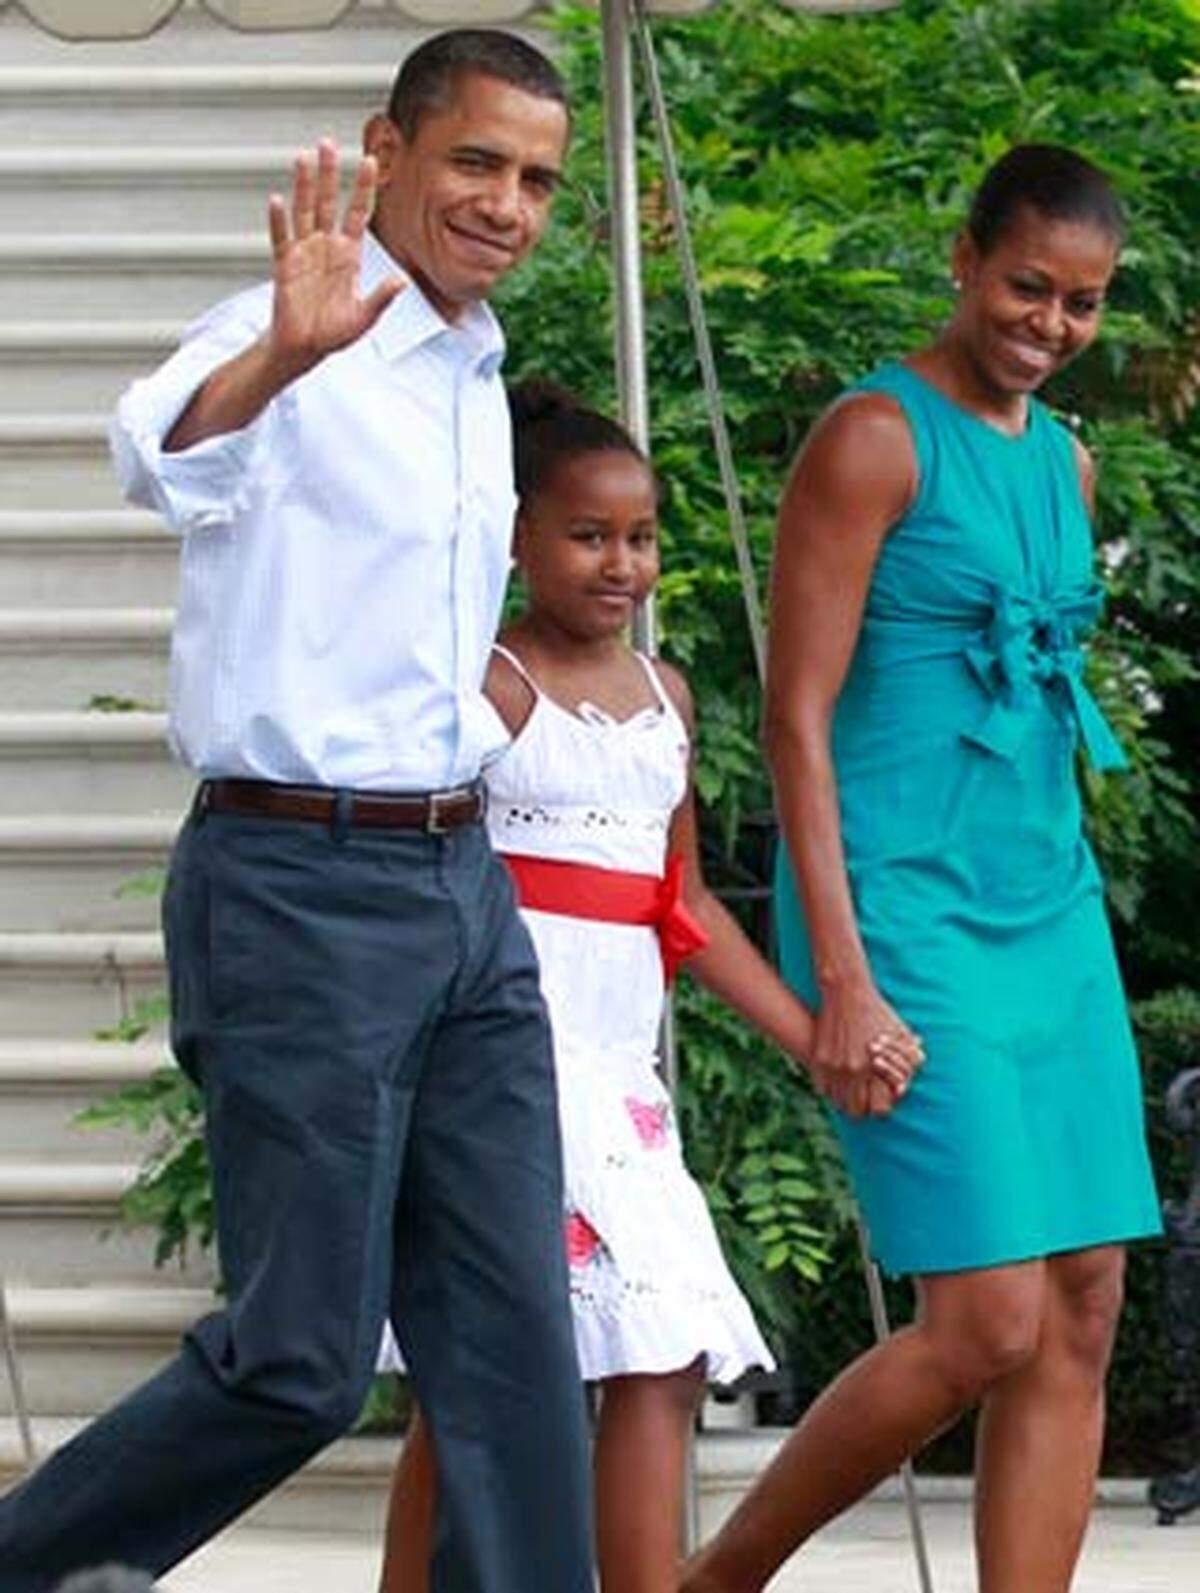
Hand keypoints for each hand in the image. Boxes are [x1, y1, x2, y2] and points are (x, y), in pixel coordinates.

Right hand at [266, 138, 403, 377]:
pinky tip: (277, 200)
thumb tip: (401, 281)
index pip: (357, 213)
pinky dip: (278, 221)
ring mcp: (304, 253)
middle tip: (327, 142)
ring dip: (303, 185)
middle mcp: (326, 247)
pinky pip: (281, 238)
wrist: (305, 348)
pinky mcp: (285, 265)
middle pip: (328, 202)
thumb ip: (381, 298)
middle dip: (329, 173)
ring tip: (303, 157)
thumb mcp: (364, 318)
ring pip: (304, 211)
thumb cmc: (334, 334)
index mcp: (349, 255)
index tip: (369, 160)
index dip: (363, 187)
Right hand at [810, 976, 922, 1119]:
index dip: (881, 1108)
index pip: (878, 1108)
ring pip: (837, 1101)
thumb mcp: (899, 1034)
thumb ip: (908, 1059)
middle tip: (866, 1101)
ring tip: (852, 1093)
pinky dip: (830, 1089)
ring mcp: (831, 1065)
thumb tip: (903, 1086)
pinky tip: (838, 1083)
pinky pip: (823, 1088)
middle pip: (855, 1110)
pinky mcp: (819, 1058)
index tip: (882, 1101)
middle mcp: (850, 1070)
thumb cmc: (877, 1012)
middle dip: (862, 1108)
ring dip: (845, 1100)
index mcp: (872, 1066)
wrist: (846, 992)